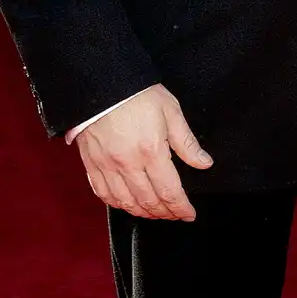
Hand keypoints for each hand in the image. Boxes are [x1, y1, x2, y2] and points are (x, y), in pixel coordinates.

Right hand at [77, 84, 211, 220]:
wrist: (102, 83)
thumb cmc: (138, 93)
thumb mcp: (170, 111)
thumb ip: (187, 142)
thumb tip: (204, 163)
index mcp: (151, 150)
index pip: (170, 191)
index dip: (181, 207)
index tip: (189, 214)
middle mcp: (128, 164)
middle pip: (149, 201)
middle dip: (165, 213)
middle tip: (175, 214)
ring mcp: (107, 167)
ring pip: (126, 203)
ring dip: (143, 213)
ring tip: (156, 212)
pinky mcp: (92, 165)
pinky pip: (104, 195)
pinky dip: (118, 204)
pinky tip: (128, 203)